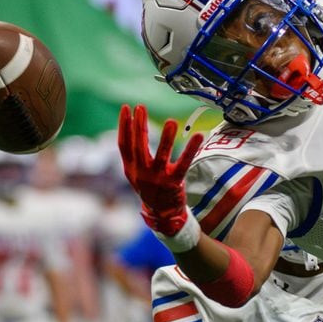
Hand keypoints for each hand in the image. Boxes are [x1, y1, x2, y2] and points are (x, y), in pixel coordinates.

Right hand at [118, 104, 203, 235]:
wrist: (161, 214)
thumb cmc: (150, 187)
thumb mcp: (135, 173)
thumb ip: (133, 154)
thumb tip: (132, 126)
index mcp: (131, 169)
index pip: (124, 144)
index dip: (124, 126)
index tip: (126, 108)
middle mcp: (142, 173)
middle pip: (139, 146)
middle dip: (139, 126)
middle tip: (141, 107)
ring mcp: (157, 179)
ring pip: (161, 155)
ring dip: (166, 138)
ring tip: (171, 121)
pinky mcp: (173, 183)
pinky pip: (184, 163)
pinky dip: (191, 149)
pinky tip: (198, 136)